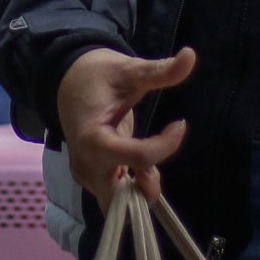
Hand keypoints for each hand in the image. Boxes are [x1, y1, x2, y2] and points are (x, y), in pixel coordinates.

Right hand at [57, 45, 195, 205]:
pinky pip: (115, 196)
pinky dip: (133, 186)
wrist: (68, 80)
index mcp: (92, 138)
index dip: (165, 145)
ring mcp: (86, 175)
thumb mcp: (129, 70)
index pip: (137, 157)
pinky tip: (140, 164)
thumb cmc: (99, 75)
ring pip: (119, 203)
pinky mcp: (91, 178)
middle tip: (160, 151)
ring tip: (150, 153)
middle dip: (147, 184)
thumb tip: (191, 55)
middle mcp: (86, 164)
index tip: (180, 123)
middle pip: (122, 199)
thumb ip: (159, 71)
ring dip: (141, 187)